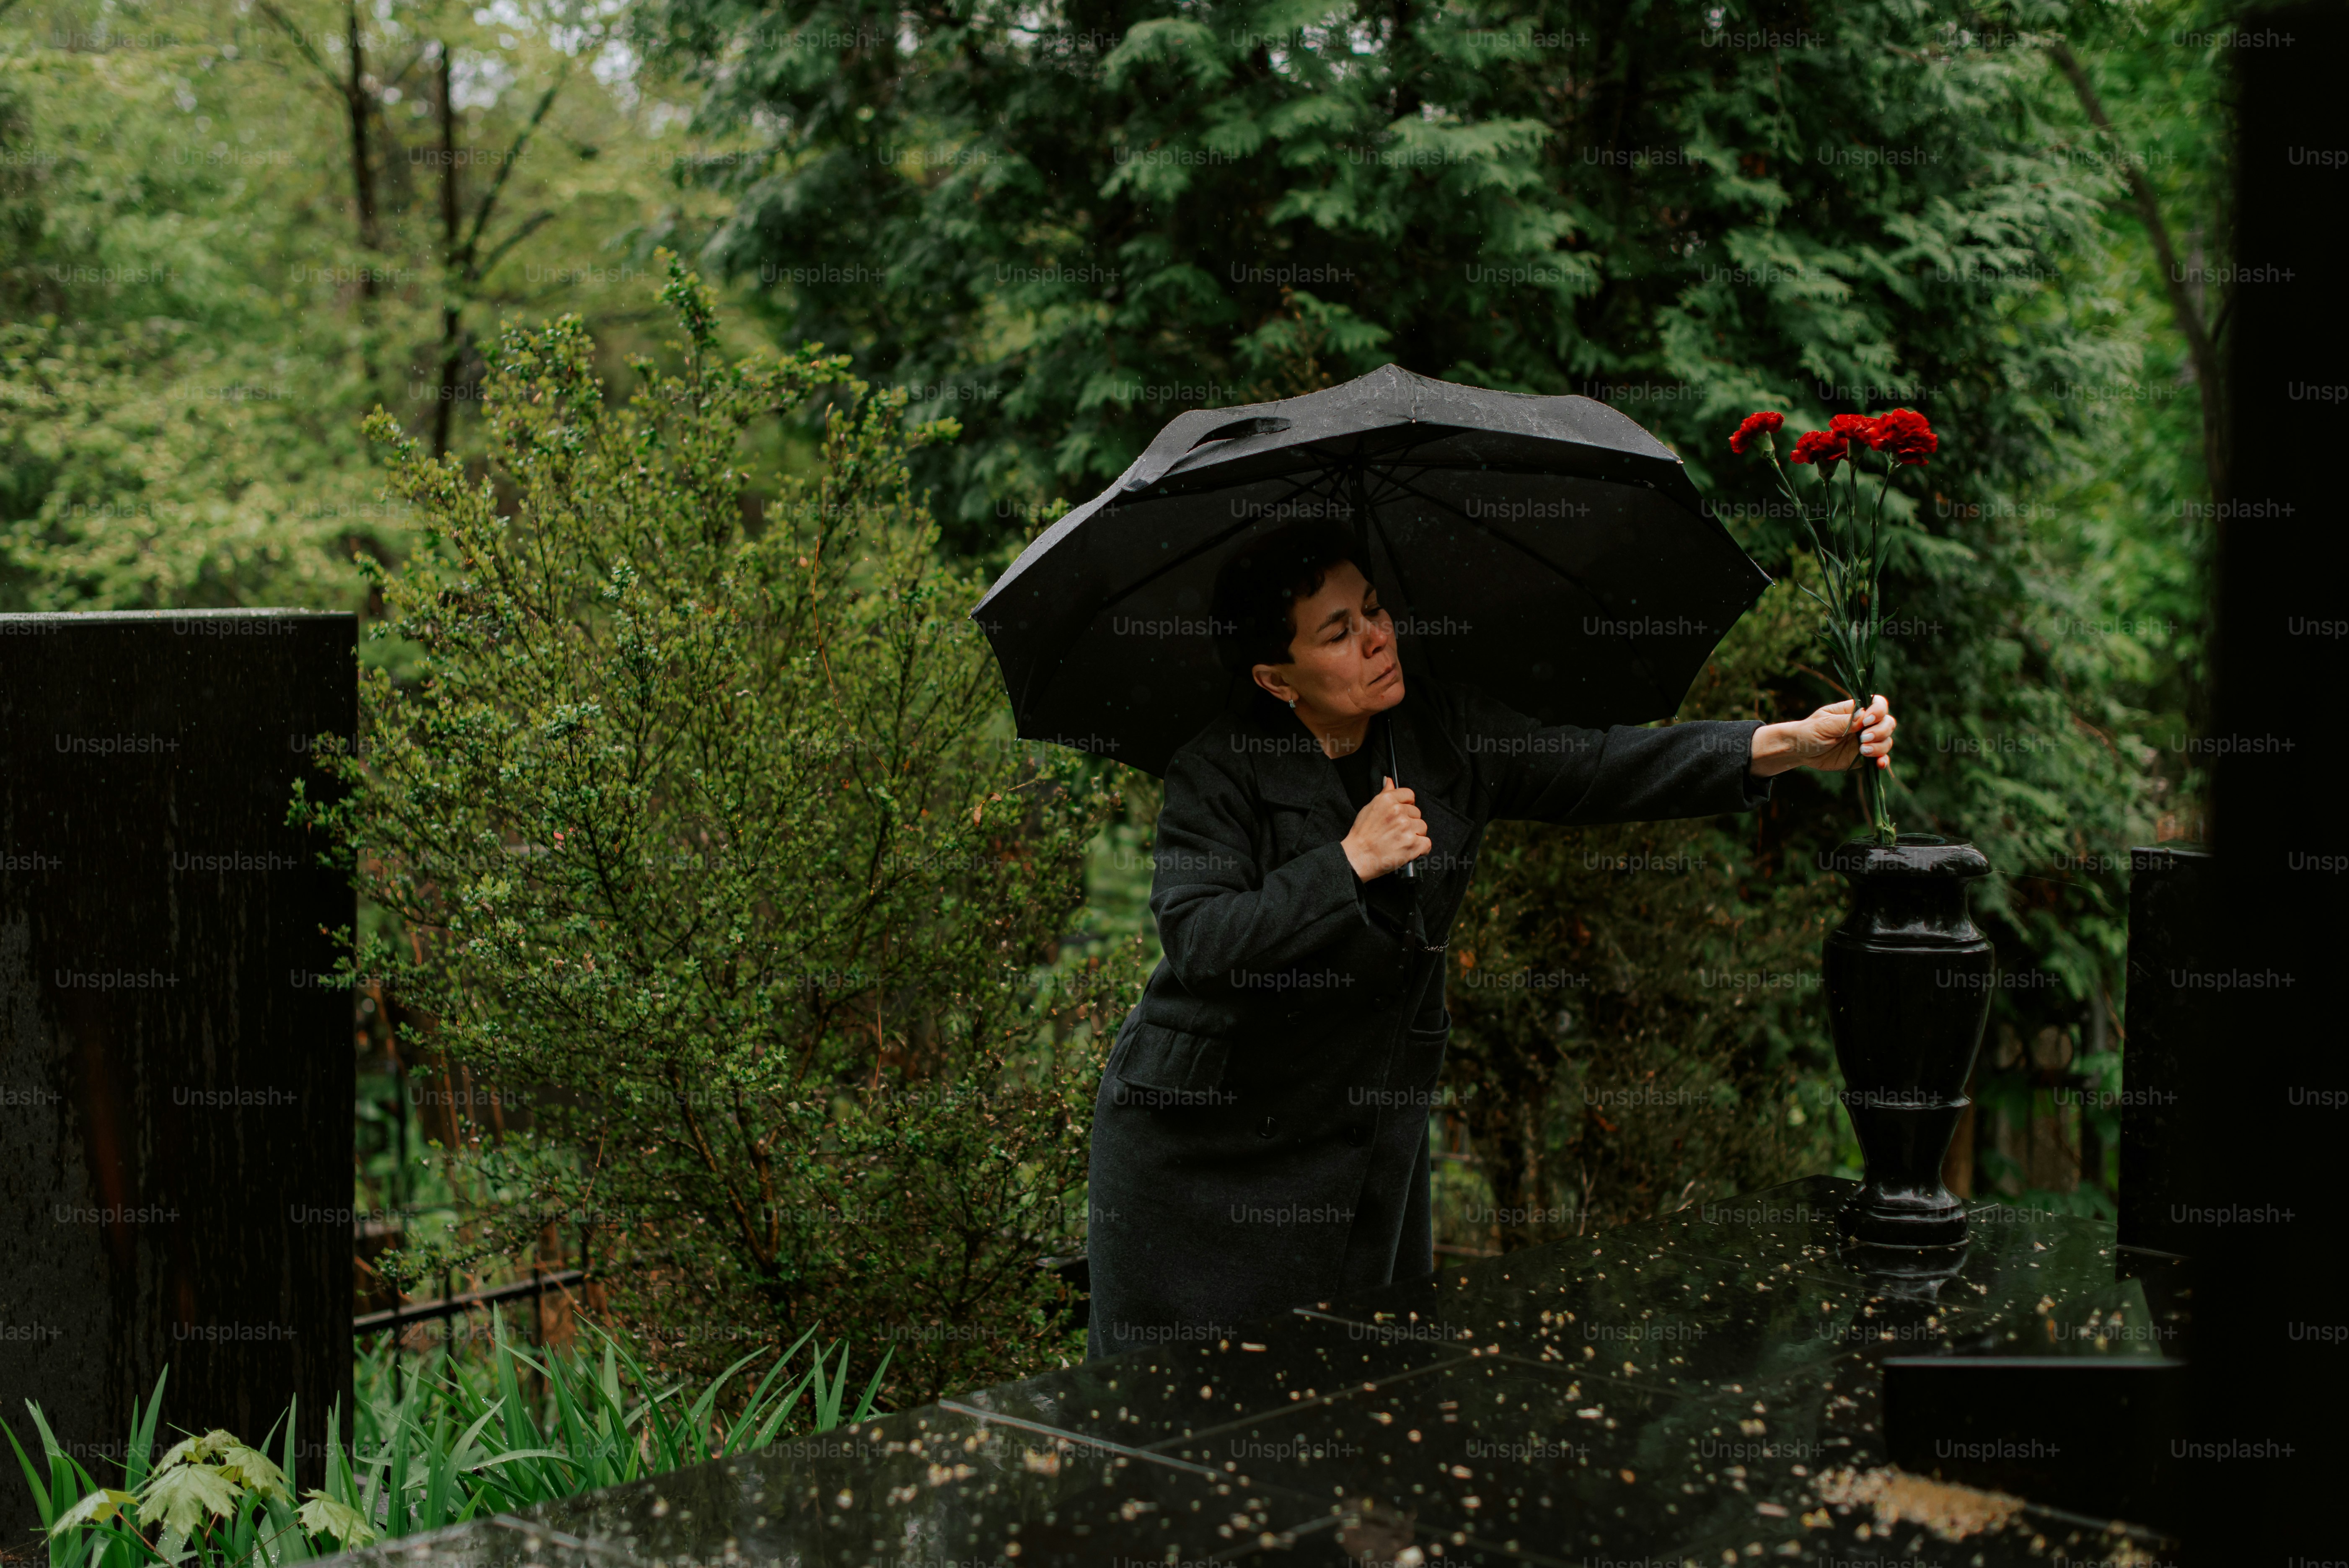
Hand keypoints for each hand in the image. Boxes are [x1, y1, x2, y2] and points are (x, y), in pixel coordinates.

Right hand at [1342, 775, 1430, 880]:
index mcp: (1387, 800)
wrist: (1357, 857)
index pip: (1410, 795)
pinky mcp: (1413, 845)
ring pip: (1422, 827)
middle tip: (1397, 832)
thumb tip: (1389, 781)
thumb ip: (1384, 794)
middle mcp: (1398, 811)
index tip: (1403, 813)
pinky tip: (1410, 850)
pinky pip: (1427, 843)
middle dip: (1410, 822)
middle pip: (1417, 813)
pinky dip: (1421, 849)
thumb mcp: (1369, 808)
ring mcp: (1406, 828)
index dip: (1407, 805)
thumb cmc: (1361, 835)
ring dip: (1415, 835)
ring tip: (1401, 842)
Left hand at [1746, 697, 1897, 776]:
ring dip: (1880, 746)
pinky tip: (1879, 764)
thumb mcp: (1823, 724)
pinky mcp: (1864, 756)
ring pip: (1886, 740)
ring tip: (1863, 750)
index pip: (1878, 704)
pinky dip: (1883, 760)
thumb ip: (1844, 722)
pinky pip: (1880, 757)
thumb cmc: (1809, 731)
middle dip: (1880, 731)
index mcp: (1855, 710)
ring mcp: (1866, 740)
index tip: (1865, 721)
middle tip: (1863, 739)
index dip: (1878, 711)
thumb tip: (1863, 717)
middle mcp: (1864, 724)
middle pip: (1887, 722)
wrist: (1800, 750)